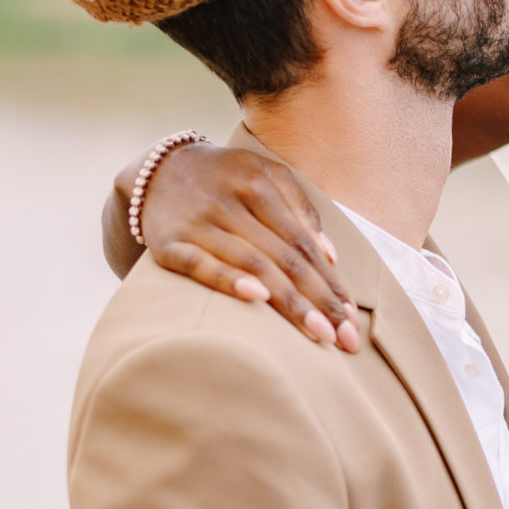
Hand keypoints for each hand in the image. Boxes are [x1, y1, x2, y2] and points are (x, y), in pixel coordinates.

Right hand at [129, 143, 360, 349]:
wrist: (156, 170)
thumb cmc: (225, 181)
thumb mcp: (264, 175)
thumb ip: (300, 209)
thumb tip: (330, 257)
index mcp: (260, 184)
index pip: (303, 243)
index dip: (330, 282)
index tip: (352, 318)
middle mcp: (232, 201)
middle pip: (285, 257)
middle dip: (319, 300)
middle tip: (344, 338)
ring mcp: (201, 222)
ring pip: (253, 263)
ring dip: (289, 301)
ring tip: (317, 333)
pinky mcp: (170, 243)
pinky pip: (201, 264)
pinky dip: (229, 280)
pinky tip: (257, 298)